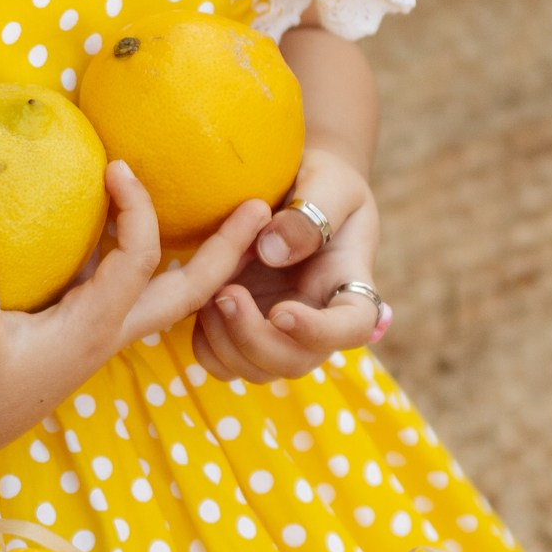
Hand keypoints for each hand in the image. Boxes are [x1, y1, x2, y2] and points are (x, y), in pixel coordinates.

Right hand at [0, 164, 270, 465]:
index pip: (138, 260)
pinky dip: (151, 257)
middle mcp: (113, 328)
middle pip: (192, 289)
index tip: (117, 166)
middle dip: (228, 249)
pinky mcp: (86, 324)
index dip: (135, 211)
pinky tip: (137, 226)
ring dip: (203, 256)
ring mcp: (104, 328)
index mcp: (95, 327)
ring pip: (171, 291)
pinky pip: (133, 284)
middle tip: (259, 206)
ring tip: (227, 214)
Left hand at [194, 148, 381, 382]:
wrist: (295, 184)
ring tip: (211, 291)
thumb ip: (308, 216)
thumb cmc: (323, 181)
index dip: (318, 333)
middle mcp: (317, 319)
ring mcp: (280, 329)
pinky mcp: (243, 327)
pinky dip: (205, 342)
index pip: (351, 329)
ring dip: (225, 342)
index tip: (282, 311)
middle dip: (255, 339)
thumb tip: (271, 253)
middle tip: (226, 292)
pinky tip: (200, 298)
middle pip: (295, 362)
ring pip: (256, 370)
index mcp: (348, 286)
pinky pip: (222, 361)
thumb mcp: (328, 182)